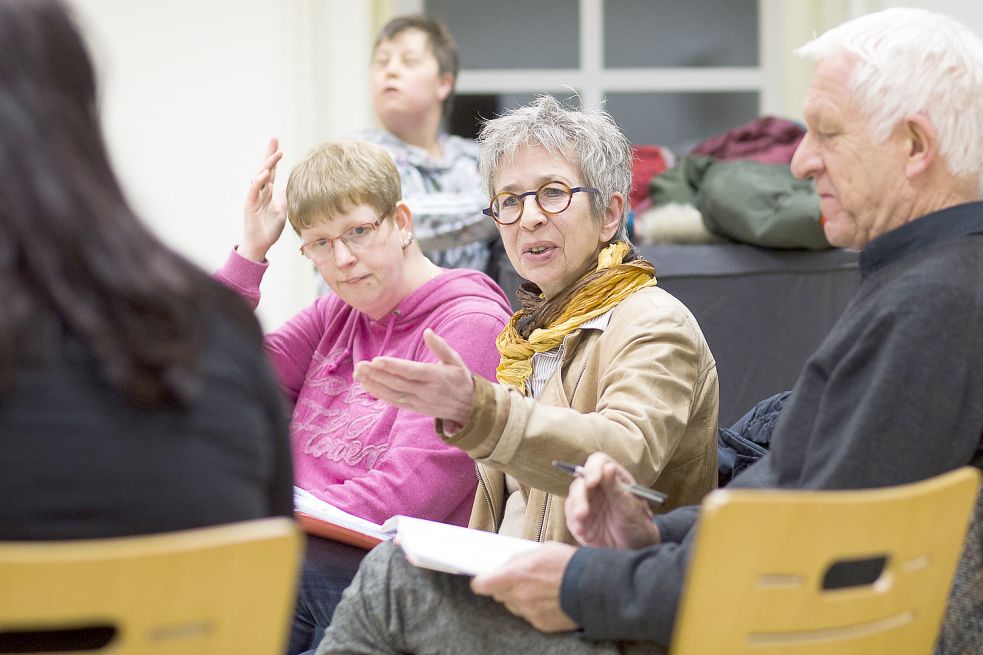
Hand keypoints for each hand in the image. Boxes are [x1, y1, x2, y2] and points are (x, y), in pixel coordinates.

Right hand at [240, 137, 285, 261]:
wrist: (259, 244)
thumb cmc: (269, 229)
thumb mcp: (282, 211)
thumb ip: (283, 198)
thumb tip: (287, 187)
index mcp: (268, 192)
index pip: (272, 171)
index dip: (275, 158)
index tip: (280, 145)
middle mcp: (260, 191)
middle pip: (264, 168)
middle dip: (269, 153)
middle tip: (274, 138)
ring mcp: (254, 197)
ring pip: (259, 176)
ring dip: (267, 164)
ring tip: (276, 153)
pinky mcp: (250, 205)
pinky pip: (254, 190)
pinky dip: (259, 181)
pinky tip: (265, 173)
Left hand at [353, 329, 474, 424]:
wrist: (470, 408)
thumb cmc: (461, 379)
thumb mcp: (456, 360)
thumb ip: (441, 347)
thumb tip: (428, 332)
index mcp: (436, 377)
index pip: (411, 371)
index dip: (393, 367)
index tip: (376, 360)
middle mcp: (426, 391)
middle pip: (397, 383)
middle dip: (377, 374)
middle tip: (360, 365)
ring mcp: (419, 401)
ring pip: (392, 393)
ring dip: (374, 384)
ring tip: (358, 374)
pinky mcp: (414, 408)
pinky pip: (394, 402)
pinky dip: (379, 394)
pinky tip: (367, 386)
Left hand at [471, 542, 578, 632]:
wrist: (594, 587)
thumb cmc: (569, 564)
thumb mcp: (542, 550)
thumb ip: (519, 559)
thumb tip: (506, 565)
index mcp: (516, 575)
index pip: (482, 584)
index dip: (482, 581)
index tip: (484, 578)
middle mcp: (519, 597)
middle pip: (499, 595)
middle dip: (505, 586)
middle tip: (521, 578)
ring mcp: (530, 613)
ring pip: (514, 605)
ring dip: (520, 598)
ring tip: (540, 588)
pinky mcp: (541, 624)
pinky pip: (529, 615)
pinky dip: (535, 608)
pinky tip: (549, 599)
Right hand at [565, 452, 660, 549]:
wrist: (637, 551)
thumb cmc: (640, 526)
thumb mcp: (631, 507)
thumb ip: (616, 488)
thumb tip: (607, 466)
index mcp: (614, 478)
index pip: (598, 463)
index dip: (592, 469)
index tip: (592, 482)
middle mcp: (598, 488)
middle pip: (581, 482)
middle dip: (580, 497)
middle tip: (582, 513)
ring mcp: (588, 503)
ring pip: (573, 499)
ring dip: (575, 512)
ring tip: (582, 527)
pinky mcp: (581, 520)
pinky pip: (571, 517)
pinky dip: (575, 524)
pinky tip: (583, 533)